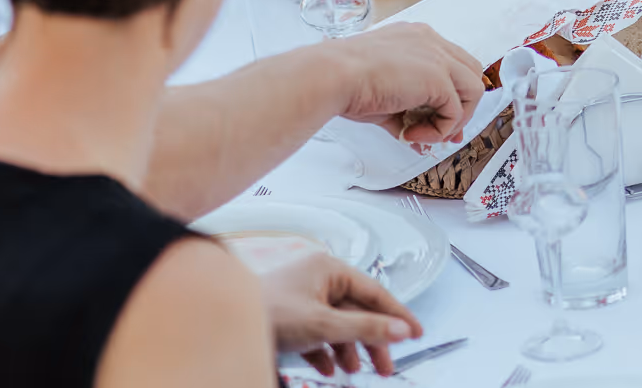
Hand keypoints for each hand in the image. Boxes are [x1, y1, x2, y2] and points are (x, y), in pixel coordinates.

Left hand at [260, 250, 420, 376]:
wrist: (222, 328)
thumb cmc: (270, 315)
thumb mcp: (324, 326)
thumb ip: (366, 328)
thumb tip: (403, 331)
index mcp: (329, 268)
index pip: (374, 292)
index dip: (398, 315)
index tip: (418, 333)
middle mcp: (318, 278)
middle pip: (357, 311)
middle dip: (371, 341)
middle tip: (386, 367)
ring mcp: (303, 297)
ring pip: (337, 325)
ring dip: (348, 349)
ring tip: (354, 372)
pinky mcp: (289, 317)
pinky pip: (317, 334)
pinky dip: (325, 352)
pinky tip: (329, 369)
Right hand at [321, 23, 488, 144]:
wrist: (332, 76)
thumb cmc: (345, 81)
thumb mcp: (383, 95)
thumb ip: (405, 112)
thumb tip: (416, 137)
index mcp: (416, 38)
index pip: (451, 63)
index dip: (452, 94)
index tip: (439, 120)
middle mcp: (431, 41)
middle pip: (471, 72)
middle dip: (462, 106)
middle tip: (442, 132)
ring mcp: (438, 57)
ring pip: (474, 89)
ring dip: (454, 119)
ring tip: (425, 134)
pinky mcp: (438, 77)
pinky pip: (456, 111)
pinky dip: (439, 130)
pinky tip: (412, 135)